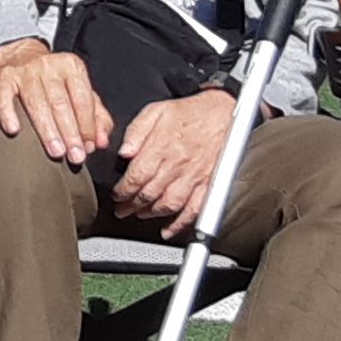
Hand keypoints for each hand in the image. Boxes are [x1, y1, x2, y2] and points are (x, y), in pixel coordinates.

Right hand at [0, 39, 114, 167]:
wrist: (18, 55)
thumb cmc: (52, 79)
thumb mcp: (78, 90)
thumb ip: (95, 115)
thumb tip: (102, 141)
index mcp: (71, 67)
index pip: (82, 99)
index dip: (87, 125)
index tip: (88, 147)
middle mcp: (49, 66)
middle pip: (60, 103)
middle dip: (70, 132)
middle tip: (75, 156)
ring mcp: (24, 71)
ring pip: (36, 103)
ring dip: (47, 130)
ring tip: (56, 151)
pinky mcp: (2, 78)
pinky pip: (4, 96)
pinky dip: (8, 113)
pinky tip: (13, 130)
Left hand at [107, 88, 238, 228]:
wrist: (223, 112)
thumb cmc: (191, 112)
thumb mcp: (156, 111)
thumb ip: (136, 131)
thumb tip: (123, 152)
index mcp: (162, 147)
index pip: (136, 177)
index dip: (122, 190)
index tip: (116, 195)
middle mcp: (178, 165)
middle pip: (148, 193)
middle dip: (130, 205)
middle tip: (122, 209)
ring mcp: (194, 177)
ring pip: (168, 204)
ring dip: (151, 213)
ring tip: (139, 214)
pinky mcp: (209, 184)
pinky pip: (194, 209)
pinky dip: (180, 224)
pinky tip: (169, 229)